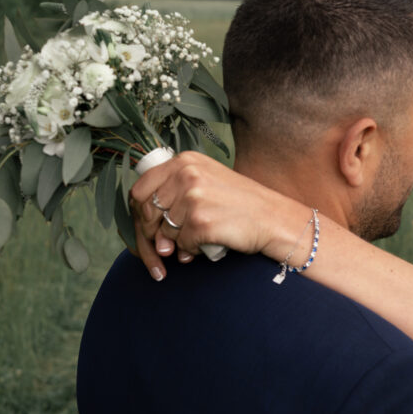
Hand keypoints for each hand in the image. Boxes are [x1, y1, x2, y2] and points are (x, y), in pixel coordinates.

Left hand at [129, 151, 278, 279]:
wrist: (273, 218)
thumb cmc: (242, 203)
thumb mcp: (207, 181)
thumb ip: (175, 193)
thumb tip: (148, 227)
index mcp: (184, 161)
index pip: (139, 189)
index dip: (139, 213)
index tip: (147, 228)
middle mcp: (186, 174)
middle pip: (146, 211)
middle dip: (150, 234)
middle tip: (162, 248)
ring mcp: (193, 197)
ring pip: (164, 231)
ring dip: (176, 244)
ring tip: (195, 243)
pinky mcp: (201, 221)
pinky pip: (181, 245)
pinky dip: (191, 252)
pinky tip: (204, 247)